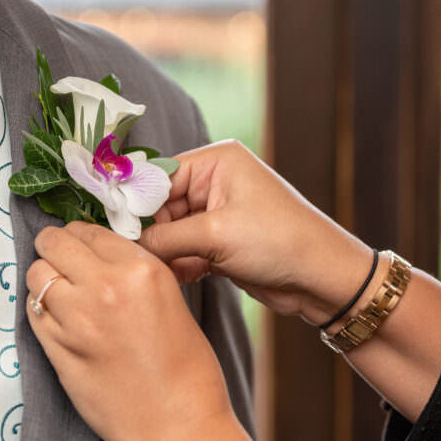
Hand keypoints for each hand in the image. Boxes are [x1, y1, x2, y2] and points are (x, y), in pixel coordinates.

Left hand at [27, 221, 263, 440]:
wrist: (177, 425)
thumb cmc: (187, 368)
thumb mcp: (170, 299)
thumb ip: (131, 272)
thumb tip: (97, 256)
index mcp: (140, 269)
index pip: (90, 231)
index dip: (81, 237)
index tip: (80, 246)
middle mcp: (105, 286)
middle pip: (54, 242)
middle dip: (55, 248)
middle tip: (61, 260)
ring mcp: (75, 319)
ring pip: (36, 274)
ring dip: (44, 278)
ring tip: (59, 291)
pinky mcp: (56, 349)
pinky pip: (32, 312)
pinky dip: (40, 309)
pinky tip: (56, 318)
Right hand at [139, 140, 374, 324]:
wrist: (323, 279)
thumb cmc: (280, 242)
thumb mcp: (216, 235)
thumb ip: (165, 237)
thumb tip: (126, 244)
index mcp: (216, 161)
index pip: (157, 176)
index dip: (136, 204)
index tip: (117, 232)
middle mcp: (215, 181)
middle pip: (160, 204)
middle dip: (153, 233)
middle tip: (141, 258)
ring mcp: (219, 212)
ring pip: (171, 230)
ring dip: (167, 253)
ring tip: (169, 270)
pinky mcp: (222, 241)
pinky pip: (186, 249)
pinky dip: (181, 264)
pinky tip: (186, 277)